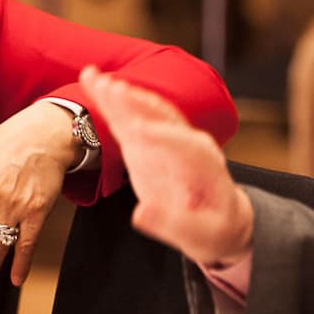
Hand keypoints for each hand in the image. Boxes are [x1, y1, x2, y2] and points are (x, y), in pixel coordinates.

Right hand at [78, 66, 253, 266]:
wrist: (219, 219)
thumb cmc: (213, 229)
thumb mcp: (200, 236)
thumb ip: (173, 224)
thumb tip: (140, 214)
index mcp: (205, 164)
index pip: (185, 145)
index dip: (162, 137)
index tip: (137, 131)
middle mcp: (188, 142)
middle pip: (162, 117)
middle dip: (136, 103)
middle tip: (110, 88)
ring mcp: (167, 139)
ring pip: (144, 111)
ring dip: (121, 94)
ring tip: (94, 77)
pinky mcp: (149, 142)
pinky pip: (131, 117)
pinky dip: (113, 101)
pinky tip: (95, 83)